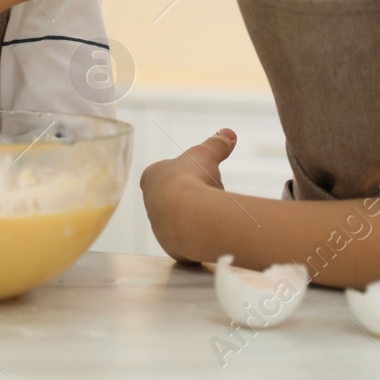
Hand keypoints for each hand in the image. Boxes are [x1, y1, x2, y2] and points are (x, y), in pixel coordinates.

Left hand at [139, 129, 236, 262]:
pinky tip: (210, 233)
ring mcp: (159, 227)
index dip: (175, 174)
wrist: (189, 216)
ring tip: (212, 214)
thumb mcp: (205, 154)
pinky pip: (186, 242)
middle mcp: (150, 203)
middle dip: (187, 198)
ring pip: (177, 222)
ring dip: (193, 218)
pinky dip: (198, 238)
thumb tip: (228, 133)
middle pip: (169, 199)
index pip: (158, 174)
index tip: (190, 174)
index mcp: (152, 177)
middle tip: (206, 194)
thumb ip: (216, 144)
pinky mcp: (171, 246)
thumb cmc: (191, 179)